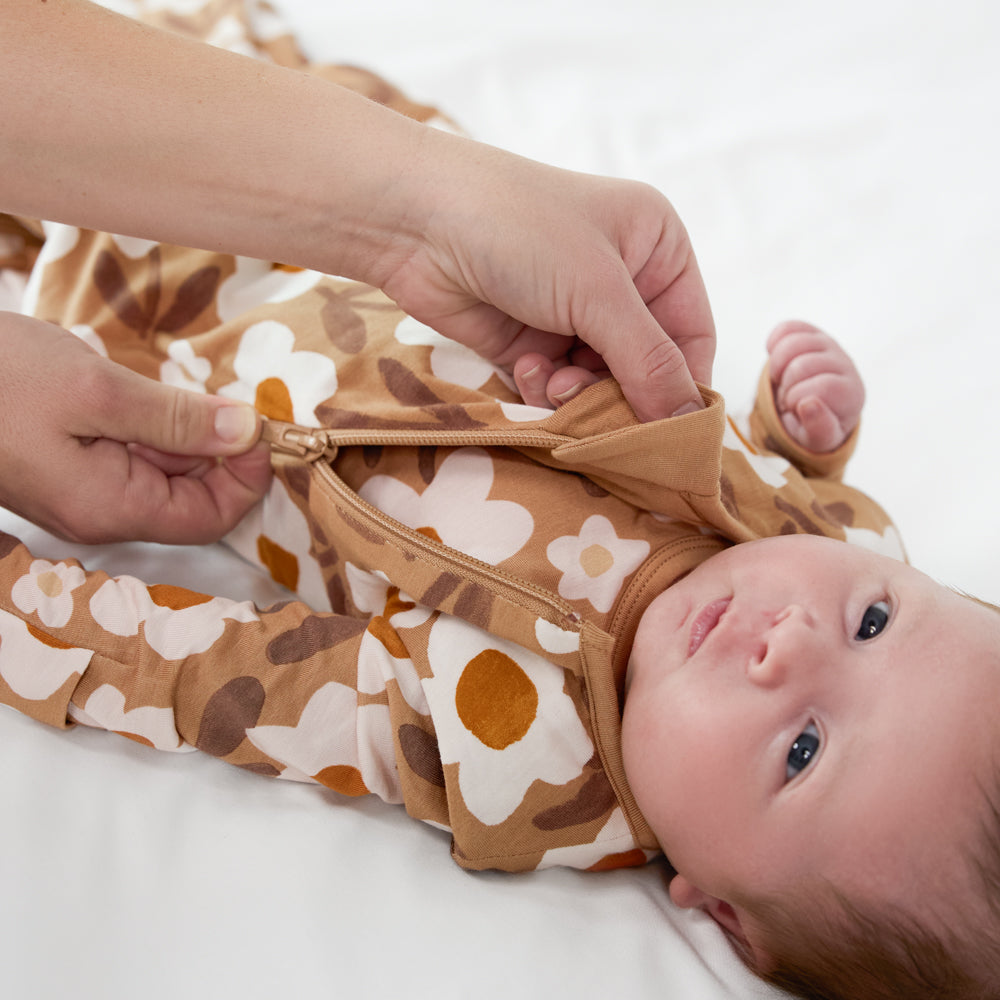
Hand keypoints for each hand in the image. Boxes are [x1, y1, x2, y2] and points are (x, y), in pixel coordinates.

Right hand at [0, 313, 271, 543]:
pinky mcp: (68, 466)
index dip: (248, 475)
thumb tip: (246, 431)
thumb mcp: (96, 390)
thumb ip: (177, 419)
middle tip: (230, 394)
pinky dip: (153, 426)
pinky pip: (131, 455)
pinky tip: (144, 392)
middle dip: (221, 449)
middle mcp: (102, 512)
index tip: (262, 423)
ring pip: (164, 472)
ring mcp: (82, 492)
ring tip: (177, 388)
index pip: (212, 516)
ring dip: (187, 433)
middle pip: (193, 496)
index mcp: (112, 508)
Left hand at [376, 138, 715, 421]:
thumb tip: (692, 424)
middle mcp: (620, 280)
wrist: (414, 219)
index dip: (684, 386)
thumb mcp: (598, 291)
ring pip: (599, 385)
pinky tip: (527, 369)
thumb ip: (649, 362)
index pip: (692, 335)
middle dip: (621, 393)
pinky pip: (557, 386)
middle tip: (596, 408)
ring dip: (578, 394)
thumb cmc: (519, 228)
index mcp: (656, 248)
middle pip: (645, 369)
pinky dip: (545, 389)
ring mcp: (572, 312)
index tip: (671, 434)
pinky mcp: (529, 340)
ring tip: (552, 380)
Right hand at [767, 320, 864, 452]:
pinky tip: (775, 360)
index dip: (798, 400)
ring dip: (776, 367)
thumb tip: (809, 404)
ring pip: (792, 343)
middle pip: (802, 366)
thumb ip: (819, 429)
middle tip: (788, 398)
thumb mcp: (818, 441)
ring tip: (782, 381)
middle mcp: (844, 365)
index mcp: (851, 394)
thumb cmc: (814, 427)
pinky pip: (786, 328)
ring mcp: (827, 345)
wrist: (807, 409)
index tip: (797, 410)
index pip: (822, 387)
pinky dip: (773, 343)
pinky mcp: (810, 333)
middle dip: (786, 386)